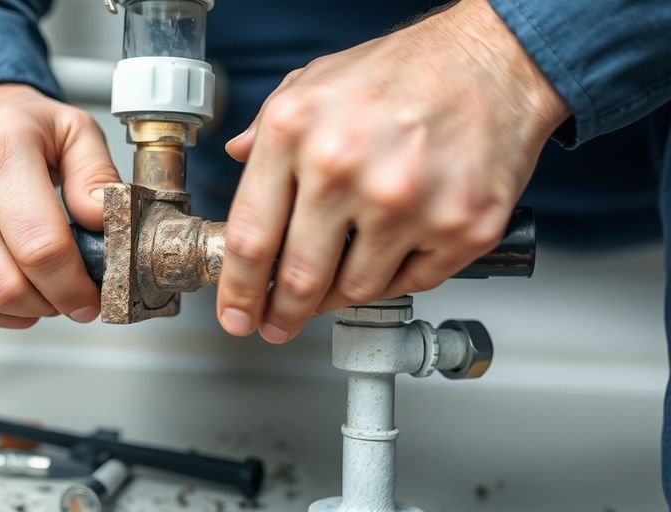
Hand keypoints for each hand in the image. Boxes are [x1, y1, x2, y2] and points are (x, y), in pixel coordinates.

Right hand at [0, 84, 119, 327]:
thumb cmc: (16, 127)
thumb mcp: (74, 130)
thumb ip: (98, 176)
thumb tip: (105, 224)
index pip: (41, 246)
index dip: (75, 285)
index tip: (94, 295)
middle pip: (10, 285)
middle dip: (54, 302)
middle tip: (76, 295)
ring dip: (28, 311)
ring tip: (47, 288)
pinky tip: (16, 291)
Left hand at [218, 0, 568, 342]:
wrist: (495, 62)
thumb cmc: (406, 71)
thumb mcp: (313, 82)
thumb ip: (267, 127)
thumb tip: (237, 158)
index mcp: (296, 131)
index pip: (249, 236)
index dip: (237, 289)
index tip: (236, 313)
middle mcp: (345, 167)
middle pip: (298, 278)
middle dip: (281, 314)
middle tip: (277, 324)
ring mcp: (406, 203)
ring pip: (355, 289)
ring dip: (338, 296)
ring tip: (339, 279)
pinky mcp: (459, 228)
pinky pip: (412, 283)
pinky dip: (395, 277)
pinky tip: (391, 254)